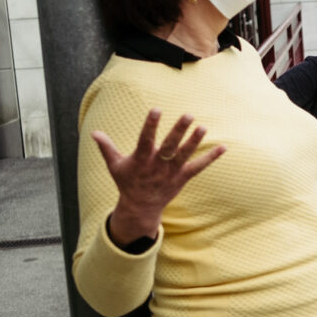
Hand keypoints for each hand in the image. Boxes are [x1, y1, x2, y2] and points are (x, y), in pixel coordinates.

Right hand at [92, 109, 225, 244]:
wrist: (140, 207)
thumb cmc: (127, 182)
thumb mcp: (114, 165)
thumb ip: (106, 147)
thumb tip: (93, 132)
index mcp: (140, 159)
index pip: (146, 139)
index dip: (150, 124)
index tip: (156, 109)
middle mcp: (157, 165)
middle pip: (169, 146)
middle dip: (178, 131)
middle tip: (188, 115)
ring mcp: (171, 172)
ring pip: (185, 155)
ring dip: (194, 141)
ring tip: (203, 127)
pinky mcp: (182, 178)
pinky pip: (199, 167)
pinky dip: (211, 158)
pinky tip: (223, 147)